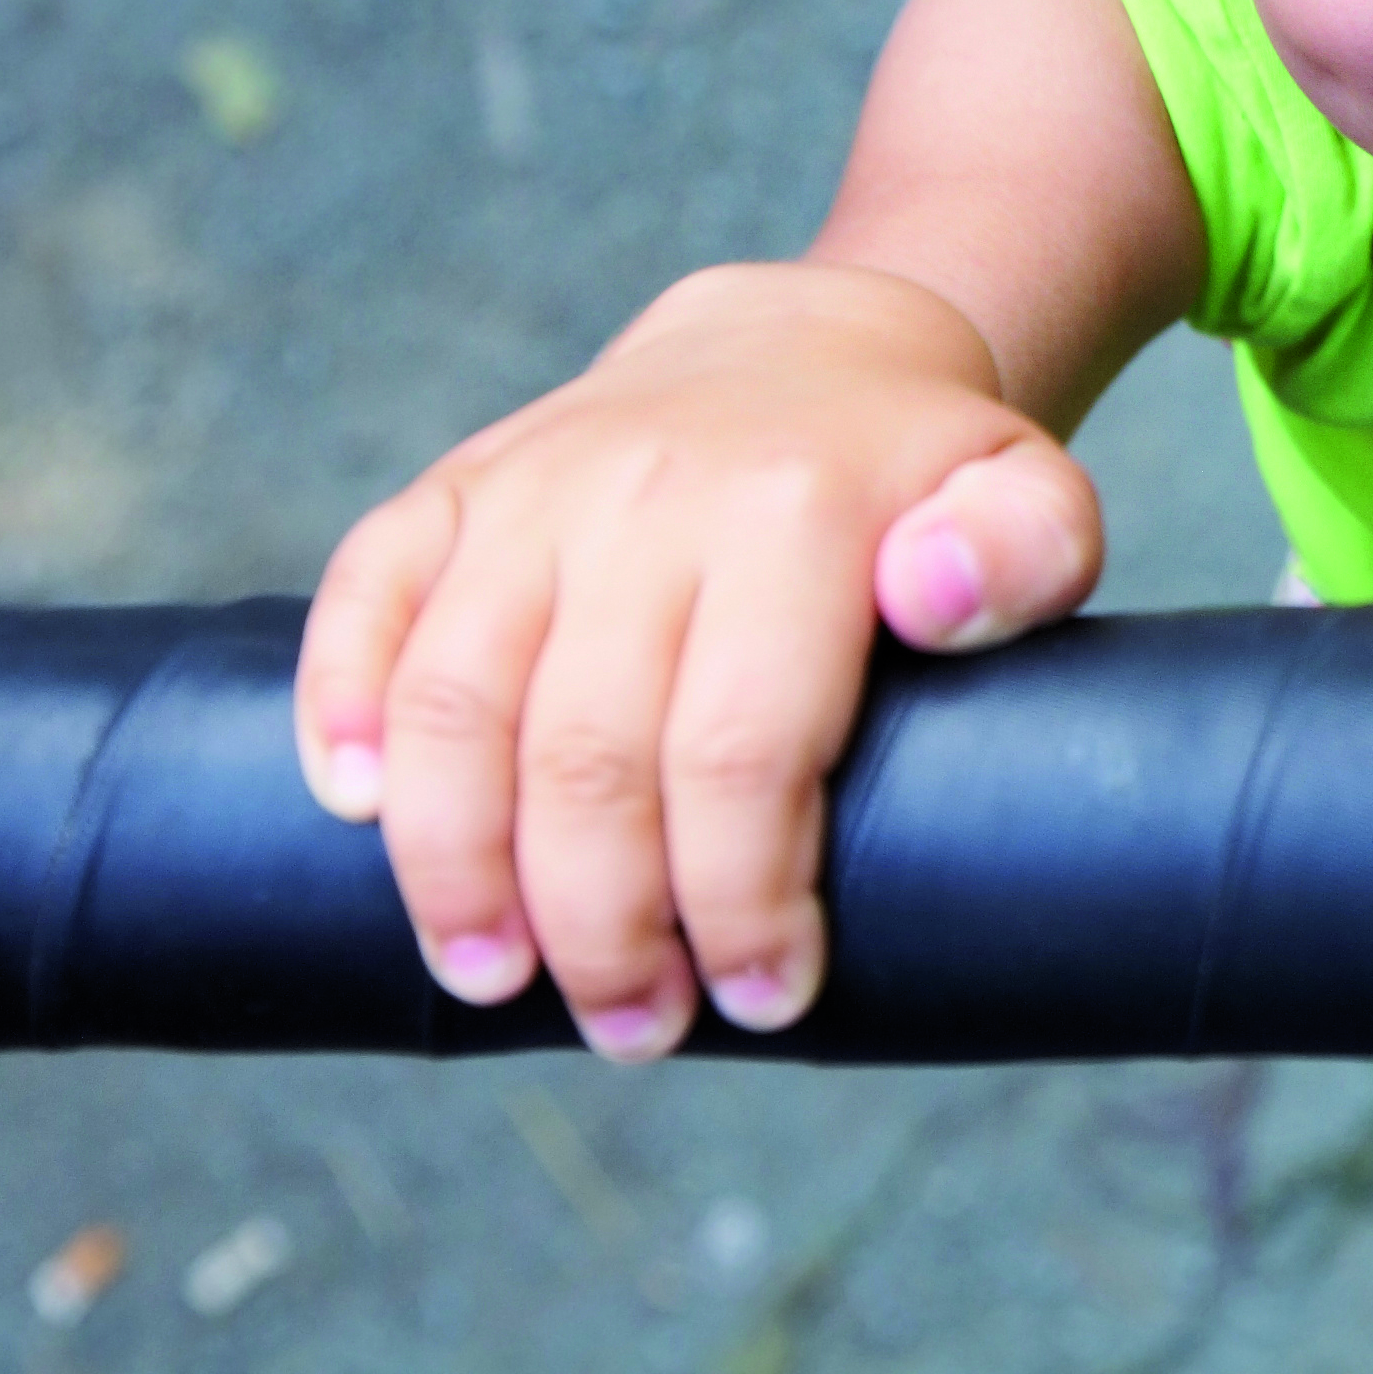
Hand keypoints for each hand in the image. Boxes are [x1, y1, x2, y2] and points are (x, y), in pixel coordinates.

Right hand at [291, 260, 1102, 1058]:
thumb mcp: (1028, 493)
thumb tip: (932, 599)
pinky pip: (364, 592)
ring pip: (456, 700)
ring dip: (458, 867)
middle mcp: (646, 493)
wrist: (800, 345)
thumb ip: (1033, 549)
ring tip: (493, 978)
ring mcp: (533, 488)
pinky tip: (359, 816)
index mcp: (794, 511)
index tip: (767, 995)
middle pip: (588, 754)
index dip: (741, 898)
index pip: (742, 748)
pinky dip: (340, 708)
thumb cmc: (913, 475)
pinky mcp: (452, 488)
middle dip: (602, 927)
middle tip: (634, 1028)